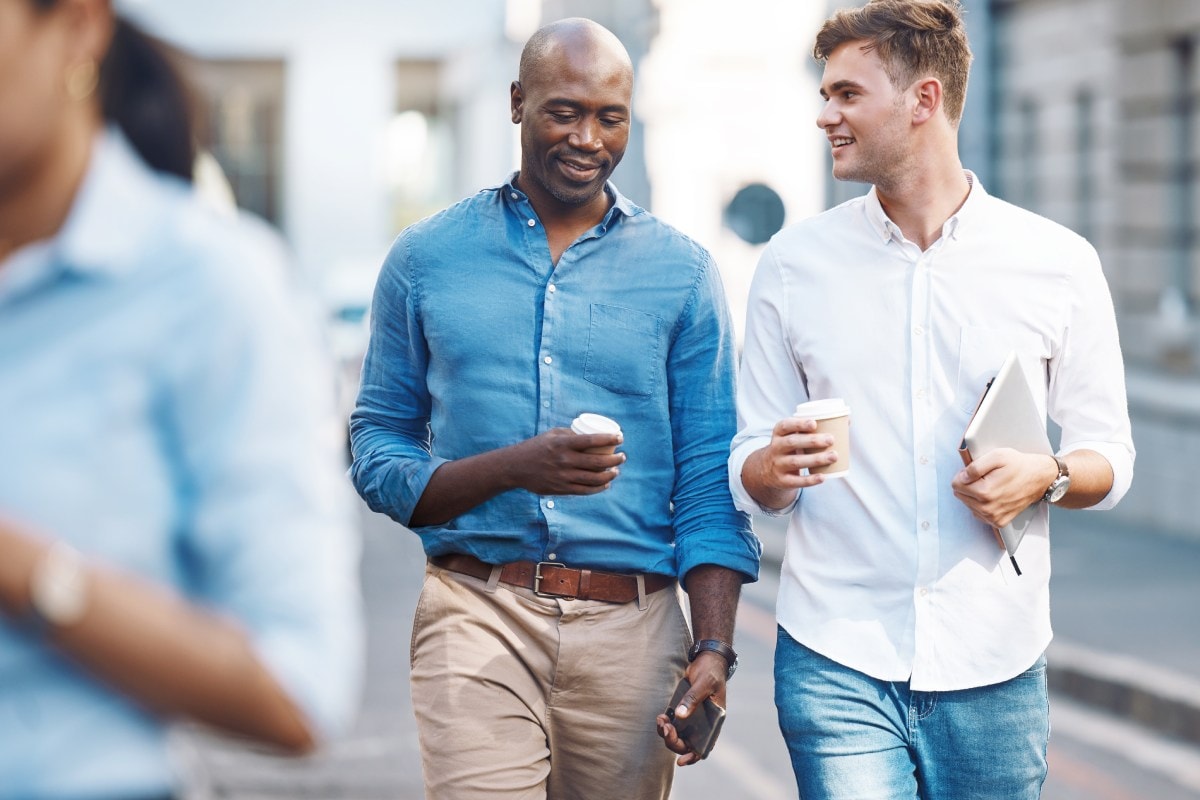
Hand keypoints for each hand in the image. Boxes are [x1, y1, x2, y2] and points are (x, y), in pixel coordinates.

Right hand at [505, 427, 624, 495]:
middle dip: (615, 460)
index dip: (609, 439)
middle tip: (622, 456)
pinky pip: (585, 490)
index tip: (621, 438)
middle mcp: (564, 460)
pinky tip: (606, 484)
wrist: (515, 467)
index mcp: (563, 444)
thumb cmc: (536, 447)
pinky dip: (598, 488)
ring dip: (610, 475)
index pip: (592, 440)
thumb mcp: (552, 435)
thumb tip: (591, 435)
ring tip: (616, 470)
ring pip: (594, 479)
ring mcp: (563, 476)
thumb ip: (571, 434)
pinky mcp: (561, 489)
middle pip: (598, 462)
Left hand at [655, 651, 727, 766]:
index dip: (693, 756)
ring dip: (667, 732)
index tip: (680, 761)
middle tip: (665, 727)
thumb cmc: (711, 671)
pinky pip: (672, 724)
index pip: (705, 746)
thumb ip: (693, 699)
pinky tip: (661, 716)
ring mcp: (692, 718)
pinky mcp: (682, 710)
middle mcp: (703, 724)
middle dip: (673, 740)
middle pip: (686, 743)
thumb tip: (679, 715)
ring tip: (661, 720)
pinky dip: (665, 724)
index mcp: (714, 722)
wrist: (706, 659)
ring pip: (677, 735)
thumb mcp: (704, 683)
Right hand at [742, 417, 837, 510]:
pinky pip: (796, 481)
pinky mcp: (782, 480)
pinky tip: (823, 477)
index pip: (785, 426)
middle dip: (812, 440)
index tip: (814, 423)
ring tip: (834, 456)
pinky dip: (810, 479)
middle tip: (831, 439)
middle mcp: (776, 448)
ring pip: (796, 462)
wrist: (768, 470)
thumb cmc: (791, 448)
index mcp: (779, 433)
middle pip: (792, 442)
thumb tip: (847, 421)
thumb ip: (814, 428)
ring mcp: (778, 465)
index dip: (798, 424)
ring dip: (816, 459)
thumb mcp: (794, 436)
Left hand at [952, 448, 1057, 527]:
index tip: (975, 471)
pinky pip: (978, 513)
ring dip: (975, 495)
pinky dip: (982, 504)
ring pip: (968, 505)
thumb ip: (975, 467)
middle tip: (985, 477)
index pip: (956, 485)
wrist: (1040, 479)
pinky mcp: (998, 522)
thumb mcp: (997, 456)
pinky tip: (994, 495)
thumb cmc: (1019, 466)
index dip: (963, 474)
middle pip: (960, 495)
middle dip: (968, 485)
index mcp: (985, 492)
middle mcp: (988, 509)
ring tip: (992, 485)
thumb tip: (962, 476)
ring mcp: (993, 518)